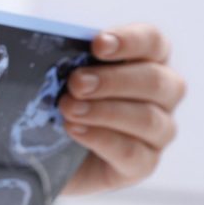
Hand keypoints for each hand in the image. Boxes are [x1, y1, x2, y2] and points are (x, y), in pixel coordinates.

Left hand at [60, 23, 185, 195]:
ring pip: (148, 119)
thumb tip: (45, 42)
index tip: (98, 44)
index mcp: (146, 61)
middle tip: (76, 83)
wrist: (42, 155)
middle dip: (113, 80)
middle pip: (156, 80)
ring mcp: (157, 132)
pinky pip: (133, 153)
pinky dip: (102, 139)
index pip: (152, 42)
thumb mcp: (56, 79)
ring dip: (105, 111)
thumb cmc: (54, 104)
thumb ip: (62, 60)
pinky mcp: (142, 164)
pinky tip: (75, 130)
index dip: (130, 40)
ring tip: (68, 109)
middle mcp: (161, 95)